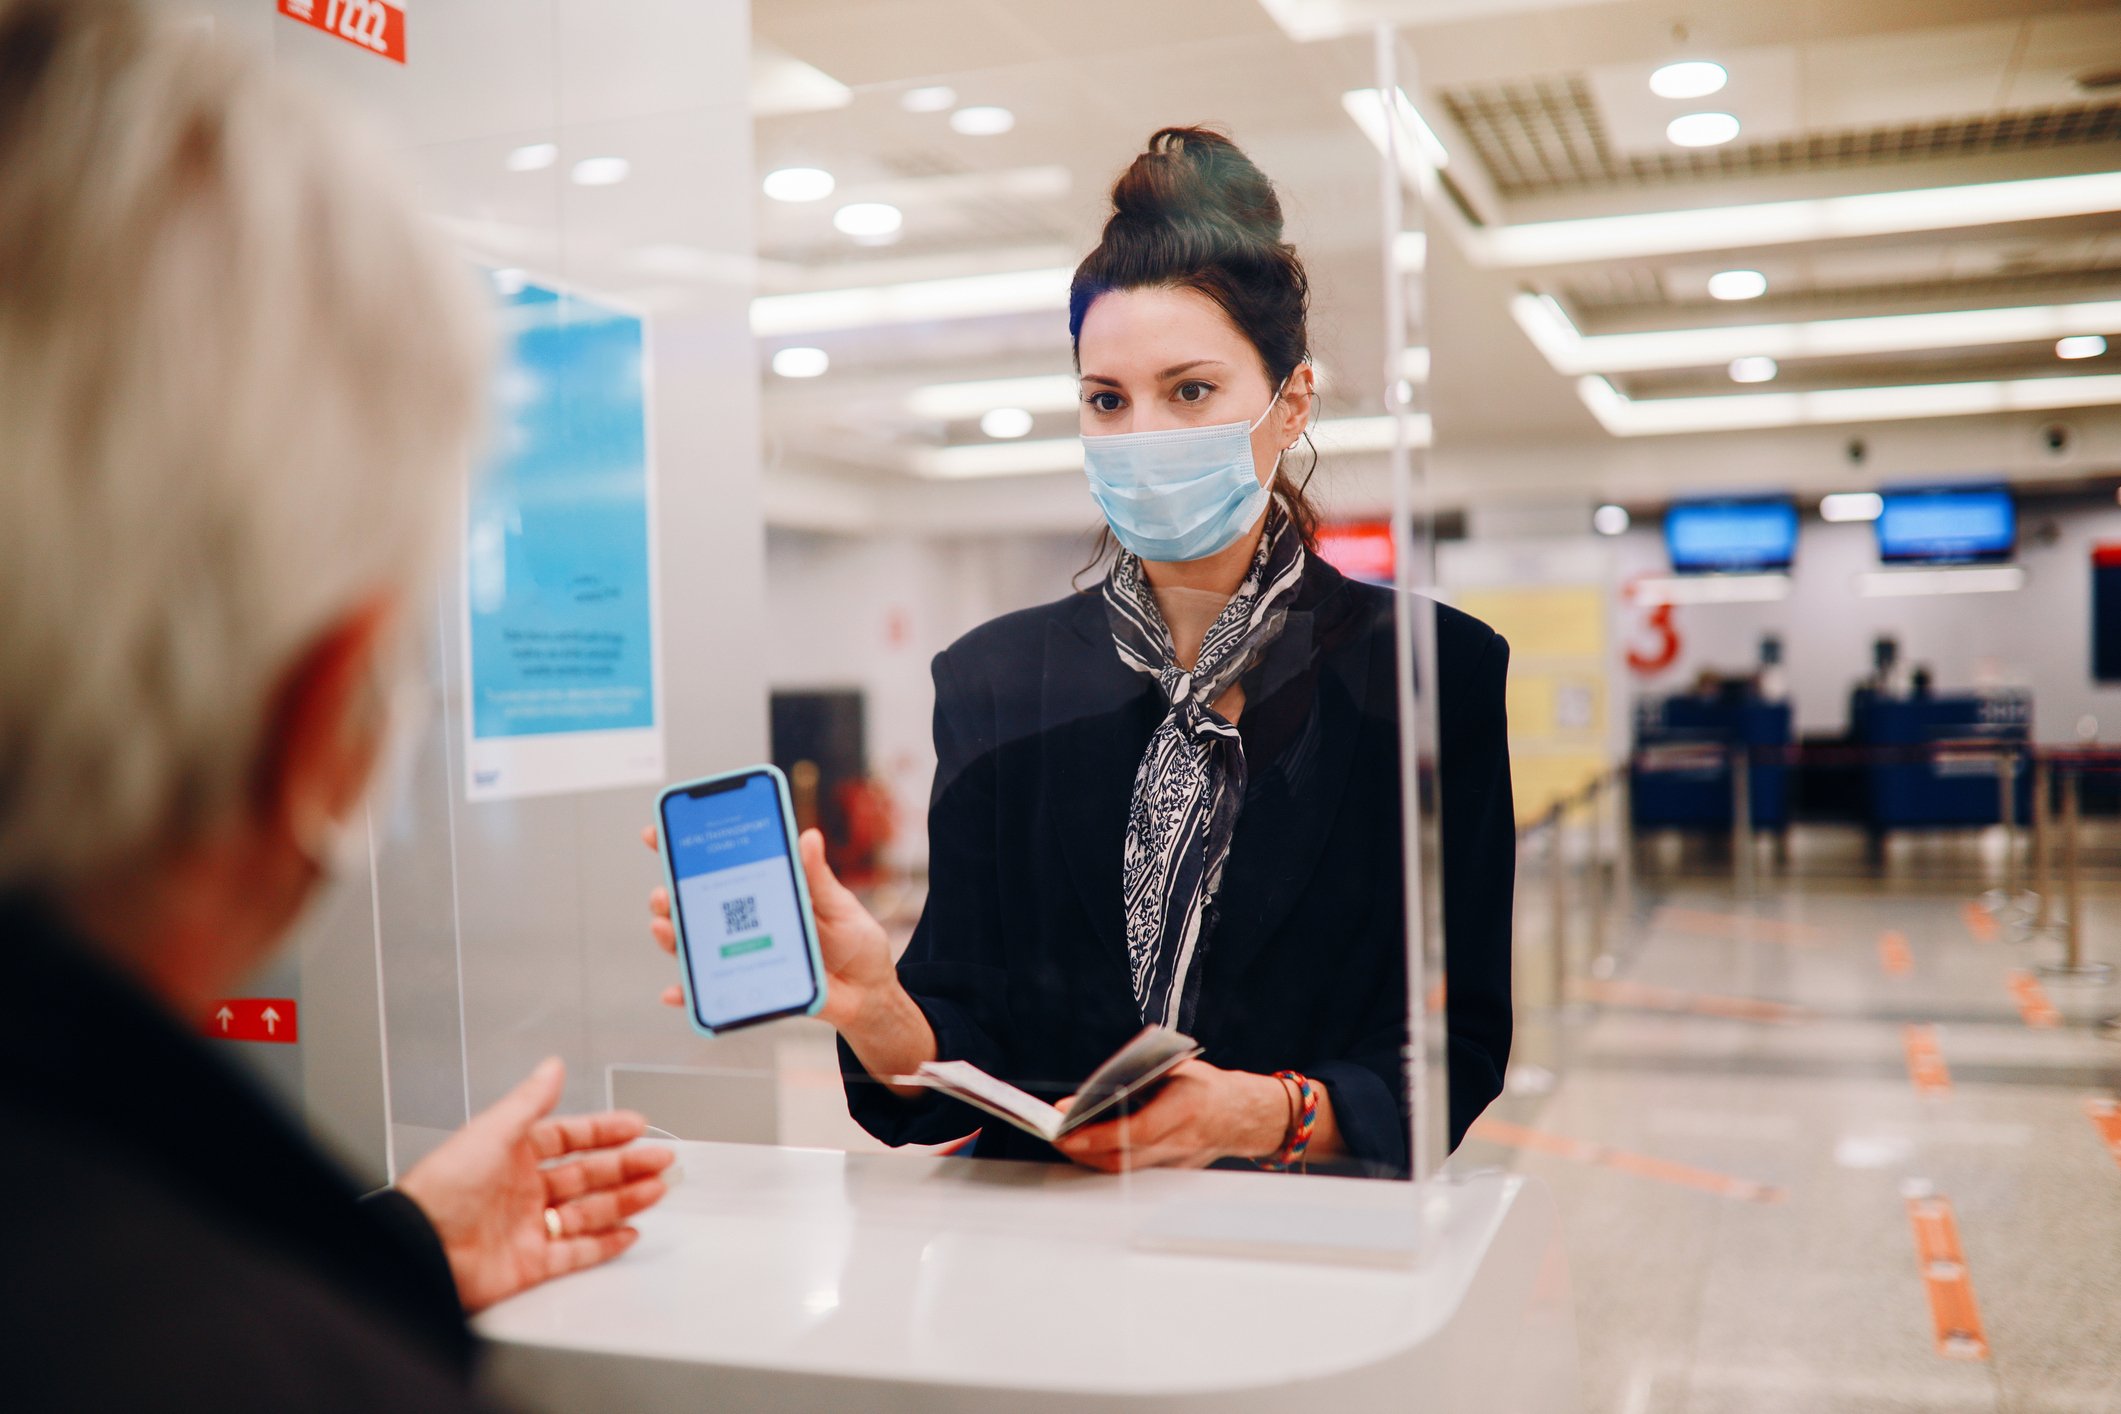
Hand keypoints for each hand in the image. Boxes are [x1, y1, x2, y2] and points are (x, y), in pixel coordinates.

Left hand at [396, 1057, 672, 1312]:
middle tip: (661, 1159)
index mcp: (512, 1156)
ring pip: (588, 1212)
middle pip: (587, 1176)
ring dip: (624, 1201)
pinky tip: (629, 1233)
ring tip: (657, 1190)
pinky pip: (576, 1252)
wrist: (421, 1249)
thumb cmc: (442, 1189)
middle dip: (626, 1166)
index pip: (569, 1139)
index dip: (604, 1131)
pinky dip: (604, 1245)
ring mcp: (529, 1228)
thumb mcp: (492, 1132)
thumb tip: (552, 1066)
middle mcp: (523, 1191)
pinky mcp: (530, 1264)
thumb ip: (530, 1101)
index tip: (636, 1126)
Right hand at [643, 824, 898, 1034]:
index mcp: (767, 892)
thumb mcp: (840, 907)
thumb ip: (818, 878)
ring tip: (663, 927)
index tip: (657, 834)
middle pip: (698, 906)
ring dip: (672, 937)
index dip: (686, 850)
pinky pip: (712, 991)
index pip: (721, 867)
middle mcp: (748, 921)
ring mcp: (745, 954)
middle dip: (670, 897)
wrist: (870, 994)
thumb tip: (808, 836)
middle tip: (663, 892)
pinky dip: (690, 993)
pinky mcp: (751, 986)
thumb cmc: (856, 944)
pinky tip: (674, 992)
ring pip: (697, 944)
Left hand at [1050, 1059, 1289, 1171]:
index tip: (1067, 1127)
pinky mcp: (1170, 1173)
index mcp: (1185, 1109)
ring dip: (1089, 1157)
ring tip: (1063, 1140)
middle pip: (1123, 1157)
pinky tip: (1087, 1148)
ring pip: (1124, 1169)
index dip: (1100, 1133)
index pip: (1137, 1129)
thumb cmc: (1204, 1086)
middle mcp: (1181, 1142)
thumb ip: (1142, 1076)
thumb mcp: (1176, 1068)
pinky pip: (1132, 1170)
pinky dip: (1106, 1160)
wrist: (1241, 1116)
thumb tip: (1096, 1090)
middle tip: (1054, 1135)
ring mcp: (1176, 1163)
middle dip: (1083, 1149)